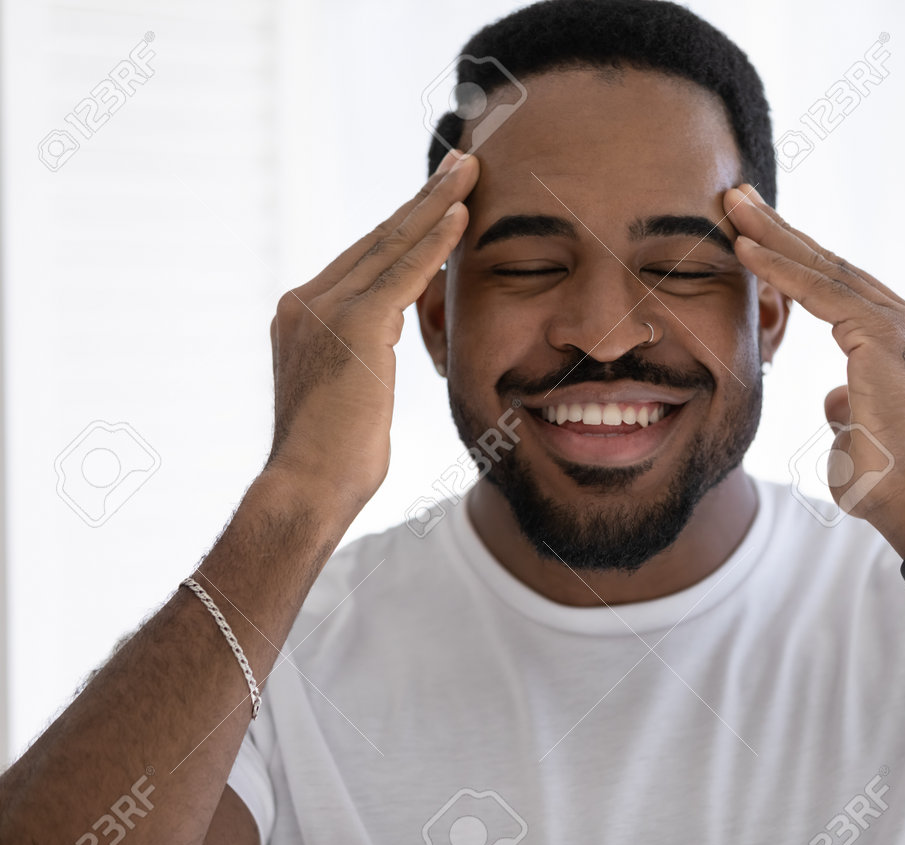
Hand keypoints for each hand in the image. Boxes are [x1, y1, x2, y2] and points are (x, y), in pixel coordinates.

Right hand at [265, 151, 478, 516]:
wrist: (309, 488)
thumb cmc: (335, 461)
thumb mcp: (348, 395)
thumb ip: (360, 359)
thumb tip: (380, 357)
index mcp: (302, 316)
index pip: (365, 259)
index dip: (405, 225)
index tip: (439, 198)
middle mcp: (306, 303)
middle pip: (378, 239)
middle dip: (423, 199)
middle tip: (461, 163)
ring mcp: (326, 309)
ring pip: (391, 245)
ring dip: (435, 203)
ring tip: (468, 169)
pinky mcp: (354, 324)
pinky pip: (404, 272)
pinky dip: (435, 240)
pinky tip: (461, 212)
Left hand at [724, 183, 904, 551]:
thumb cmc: (893, 483)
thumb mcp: (859, 434)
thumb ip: (848, 406)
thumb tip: (836, 396)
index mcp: (903, 341)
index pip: (839, 288)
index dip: (795, 259)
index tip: (755, 235)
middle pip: (832, 265)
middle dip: (781, 230)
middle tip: (739, 197)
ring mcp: (902, 324)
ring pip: (824, 268)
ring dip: (773, 235)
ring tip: (733, 205)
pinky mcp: (886, 334)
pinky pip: (820, 292)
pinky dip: (780, 269)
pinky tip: (745, 248)